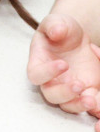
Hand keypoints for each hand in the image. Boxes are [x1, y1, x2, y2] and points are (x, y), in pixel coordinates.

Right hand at [27, 13, 99, 128]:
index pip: (36, 75)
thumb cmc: (61, 31)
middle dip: (65, 94)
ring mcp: (69, 89)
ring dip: (80, 105)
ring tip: (92, 100)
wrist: (76, 39)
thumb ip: (54, 25)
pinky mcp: (86, 92)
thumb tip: (56, 32)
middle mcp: (52, 81)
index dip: (47, 73)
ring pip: (69, 106)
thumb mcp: (57, 22)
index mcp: (39, 64)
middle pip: (52, 96)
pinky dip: (95, 109)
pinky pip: (89, 107)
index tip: (63, 64)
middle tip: (78, 84)